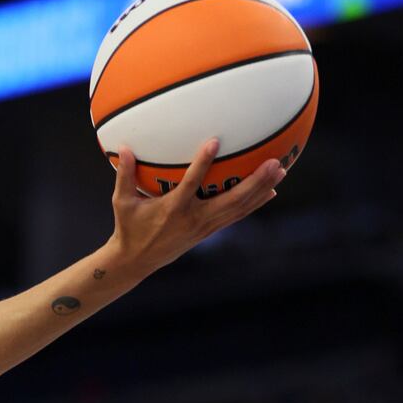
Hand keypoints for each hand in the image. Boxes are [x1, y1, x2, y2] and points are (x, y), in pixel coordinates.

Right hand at [106, 140, 283, 276]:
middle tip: (274, 163)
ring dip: (260, 190)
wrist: (136, 261)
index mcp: (172, 209)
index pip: (190, 183)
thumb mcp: (122, 202)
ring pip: (238, 209)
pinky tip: (270, 192)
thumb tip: (123, 147)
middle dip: (254, 182)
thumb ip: (125, 175)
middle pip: (230, 200)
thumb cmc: (129, 228)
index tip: (214, 141)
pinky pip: (235, 216)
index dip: (202, 163)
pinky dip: (253, 204)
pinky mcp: (208, 232)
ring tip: (280, 171)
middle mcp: (193, 219)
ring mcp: (204, 227)